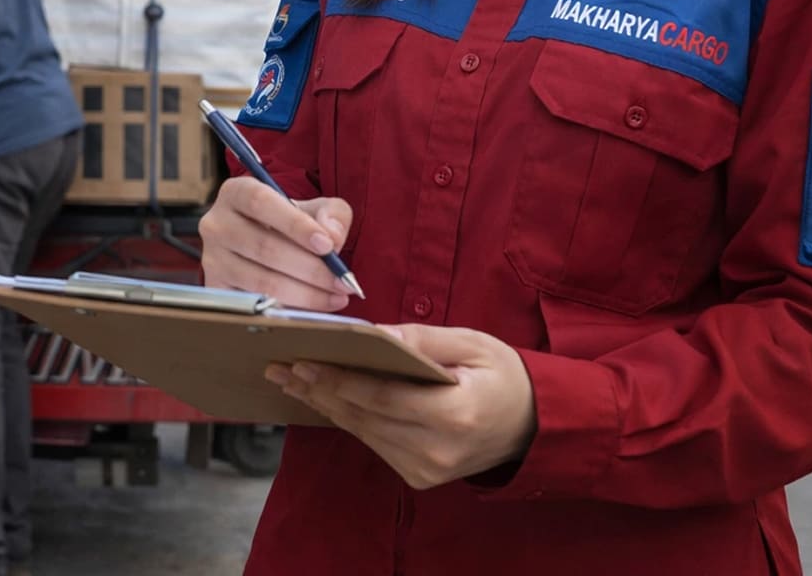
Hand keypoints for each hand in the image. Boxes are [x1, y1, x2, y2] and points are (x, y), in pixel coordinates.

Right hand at [199, 176, 353, 309]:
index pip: (260, 202)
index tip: (328, 245)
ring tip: (336, 296)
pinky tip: (315, 305)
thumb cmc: (290, 224)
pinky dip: (290, 307)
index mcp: (236, 192)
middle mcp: (216, 223)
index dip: (295, 224)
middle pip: (264, 247)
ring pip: (261, 280)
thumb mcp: (315, 208)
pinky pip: (254, 302)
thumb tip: (332, 236)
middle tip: (342, 281)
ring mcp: (212, 258)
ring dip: (306, 293)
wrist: (265, 244)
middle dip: (311, 268)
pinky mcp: (216, 288)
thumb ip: (332, 214)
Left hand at [267, 324, 536, 488]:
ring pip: (362, 432)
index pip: (381, 397)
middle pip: (363, 417)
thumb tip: (373, 333)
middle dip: (317, 390)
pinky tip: (322, 399)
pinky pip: (374, 442)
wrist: (534, 426)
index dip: (337, 380)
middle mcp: (437, 450)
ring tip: (289, 380)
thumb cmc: (503, 376)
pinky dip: (348, 418)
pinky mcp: (420, 477)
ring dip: (324, 405)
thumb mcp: (472, 343)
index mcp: (453, 415)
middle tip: (277, 367)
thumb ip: (422, 340)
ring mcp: (427, 470)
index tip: (301, 362)